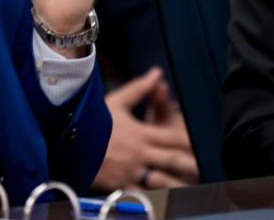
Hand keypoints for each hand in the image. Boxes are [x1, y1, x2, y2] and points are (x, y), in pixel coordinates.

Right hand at [92, 67, 199, 190]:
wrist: (67, 141)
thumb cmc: (91, 121)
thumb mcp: (116, 102)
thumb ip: (139, 89)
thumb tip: (157, 73)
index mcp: (141, 134)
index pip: (172, 138)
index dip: (189, 143)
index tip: (203, 146)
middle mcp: (139, 154)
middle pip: (172, 161)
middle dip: (190, 166)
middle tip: (207, 170)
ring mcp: (130, 171)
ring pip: (160, 181)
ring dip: (177, 186)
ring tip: (193, 191)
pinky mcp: (119, 186)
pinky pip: (140, 195)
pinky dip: (153, 198)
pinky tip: (164, 202)